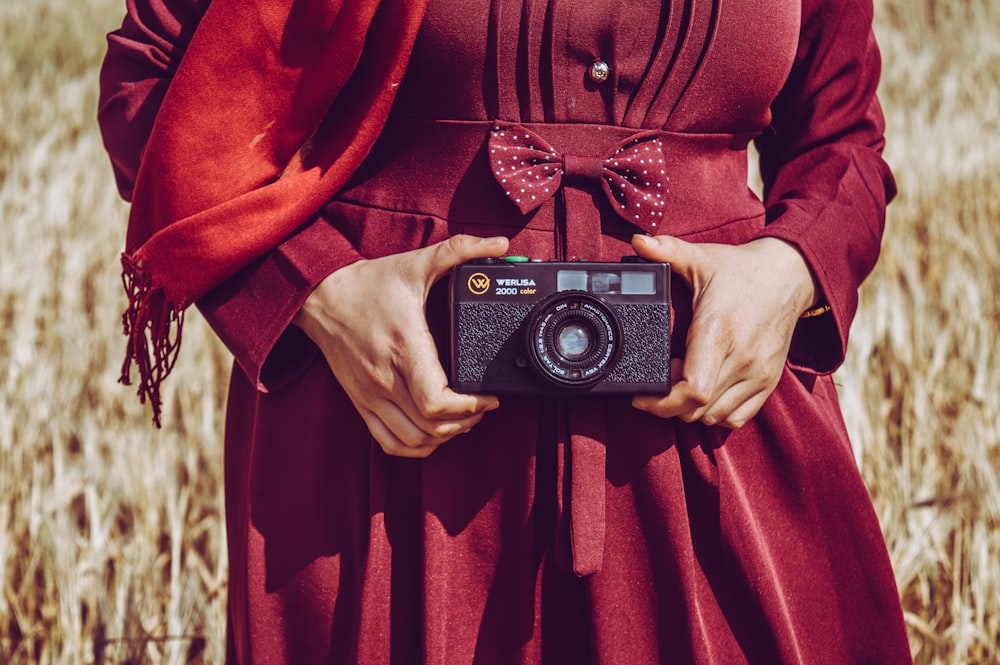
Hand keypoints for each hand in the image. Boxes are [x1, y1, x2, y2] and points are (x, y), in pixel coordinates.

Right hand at [293, 234, 509, 457]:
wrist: (319, 297)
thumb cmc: (369, 284)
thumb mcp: (415, 263)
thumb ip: (459, 251)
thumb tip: (498, 242)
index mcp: (404, 347)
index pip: (437, 401)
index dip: (470, 408)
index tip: (488, 397)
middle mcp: (385, 377)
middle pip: (431, 426)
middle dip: (465, 423)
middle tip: (482, 408)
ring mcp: (371, 395)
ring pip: (413, 440)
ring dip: (443, 438)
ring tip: (462, 420)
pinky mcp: (361, 402)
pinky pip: (389, 442)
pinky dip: (415, 447)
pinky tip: (432, 434)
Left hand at [630, 234, 817, 427]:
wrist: (791, 276)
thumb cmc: (742, 271)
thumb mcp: (702, 258)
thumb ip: (667, 251)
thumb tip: (639, 241)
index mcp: (719, 333)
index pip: (692, 390)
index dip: (662, 401)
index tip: (643, 394)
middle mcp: (741, 359)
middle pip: (697, 409)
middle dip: (669, 404)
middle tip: (660, 379)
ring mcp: (758, 374)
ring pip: (715, 417)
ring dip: (691, 409)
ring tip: (682, 381)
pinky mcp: (768, 382)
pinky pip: (737, 417)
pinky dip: (716, 413)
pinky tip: (705, 390)